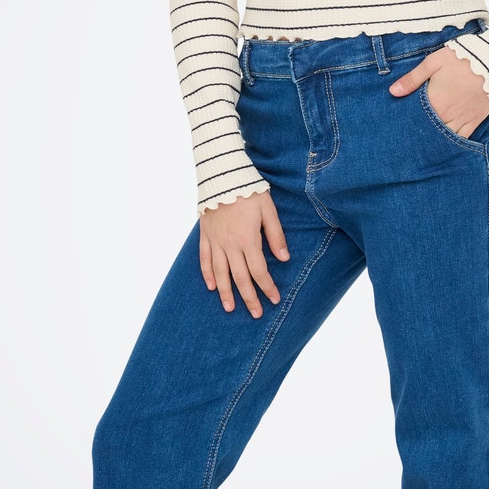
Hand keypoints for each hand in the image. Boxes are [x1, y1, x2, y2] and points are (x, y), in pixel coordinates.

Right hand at [199, 189, 289, 316]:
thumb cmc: (249, 191)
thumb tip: (284, 258)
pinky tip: (211, 286)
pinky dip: (207, 274)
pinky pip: (204, 258)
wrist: (222, 175)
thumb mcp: (268, 210)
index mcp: (248, 240)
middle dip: (249, 298)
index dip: (267, 287)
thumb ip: (275, 235)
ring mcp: (216, 241)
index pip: (259, 271)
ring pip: (220, 273)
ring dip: (225, 292)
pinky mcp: (205, 235)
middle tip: (256, 313)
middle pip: (240, 278)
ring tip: (230, 308)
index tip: (274, 299)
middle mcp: (230, 245)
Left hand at [388, 46, 488, 137]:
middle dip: (420, 134)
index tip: (400, 127)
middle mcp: (447, 114)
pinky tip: (446, 145)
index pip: (416, 119)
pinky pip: (463, 137)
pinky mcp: (476, 120)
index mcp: (435, 101)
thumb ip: (412, 79)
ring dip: (435, 140)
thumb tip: (393, 92)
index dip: (407, 124)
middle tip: (409, 141)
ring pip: (445, 136)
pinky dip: (454, 142)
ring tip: (425, 145)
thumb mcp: (433, 62)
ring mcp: (463, 119)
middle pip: (429, 131)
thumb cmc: (461, 58)